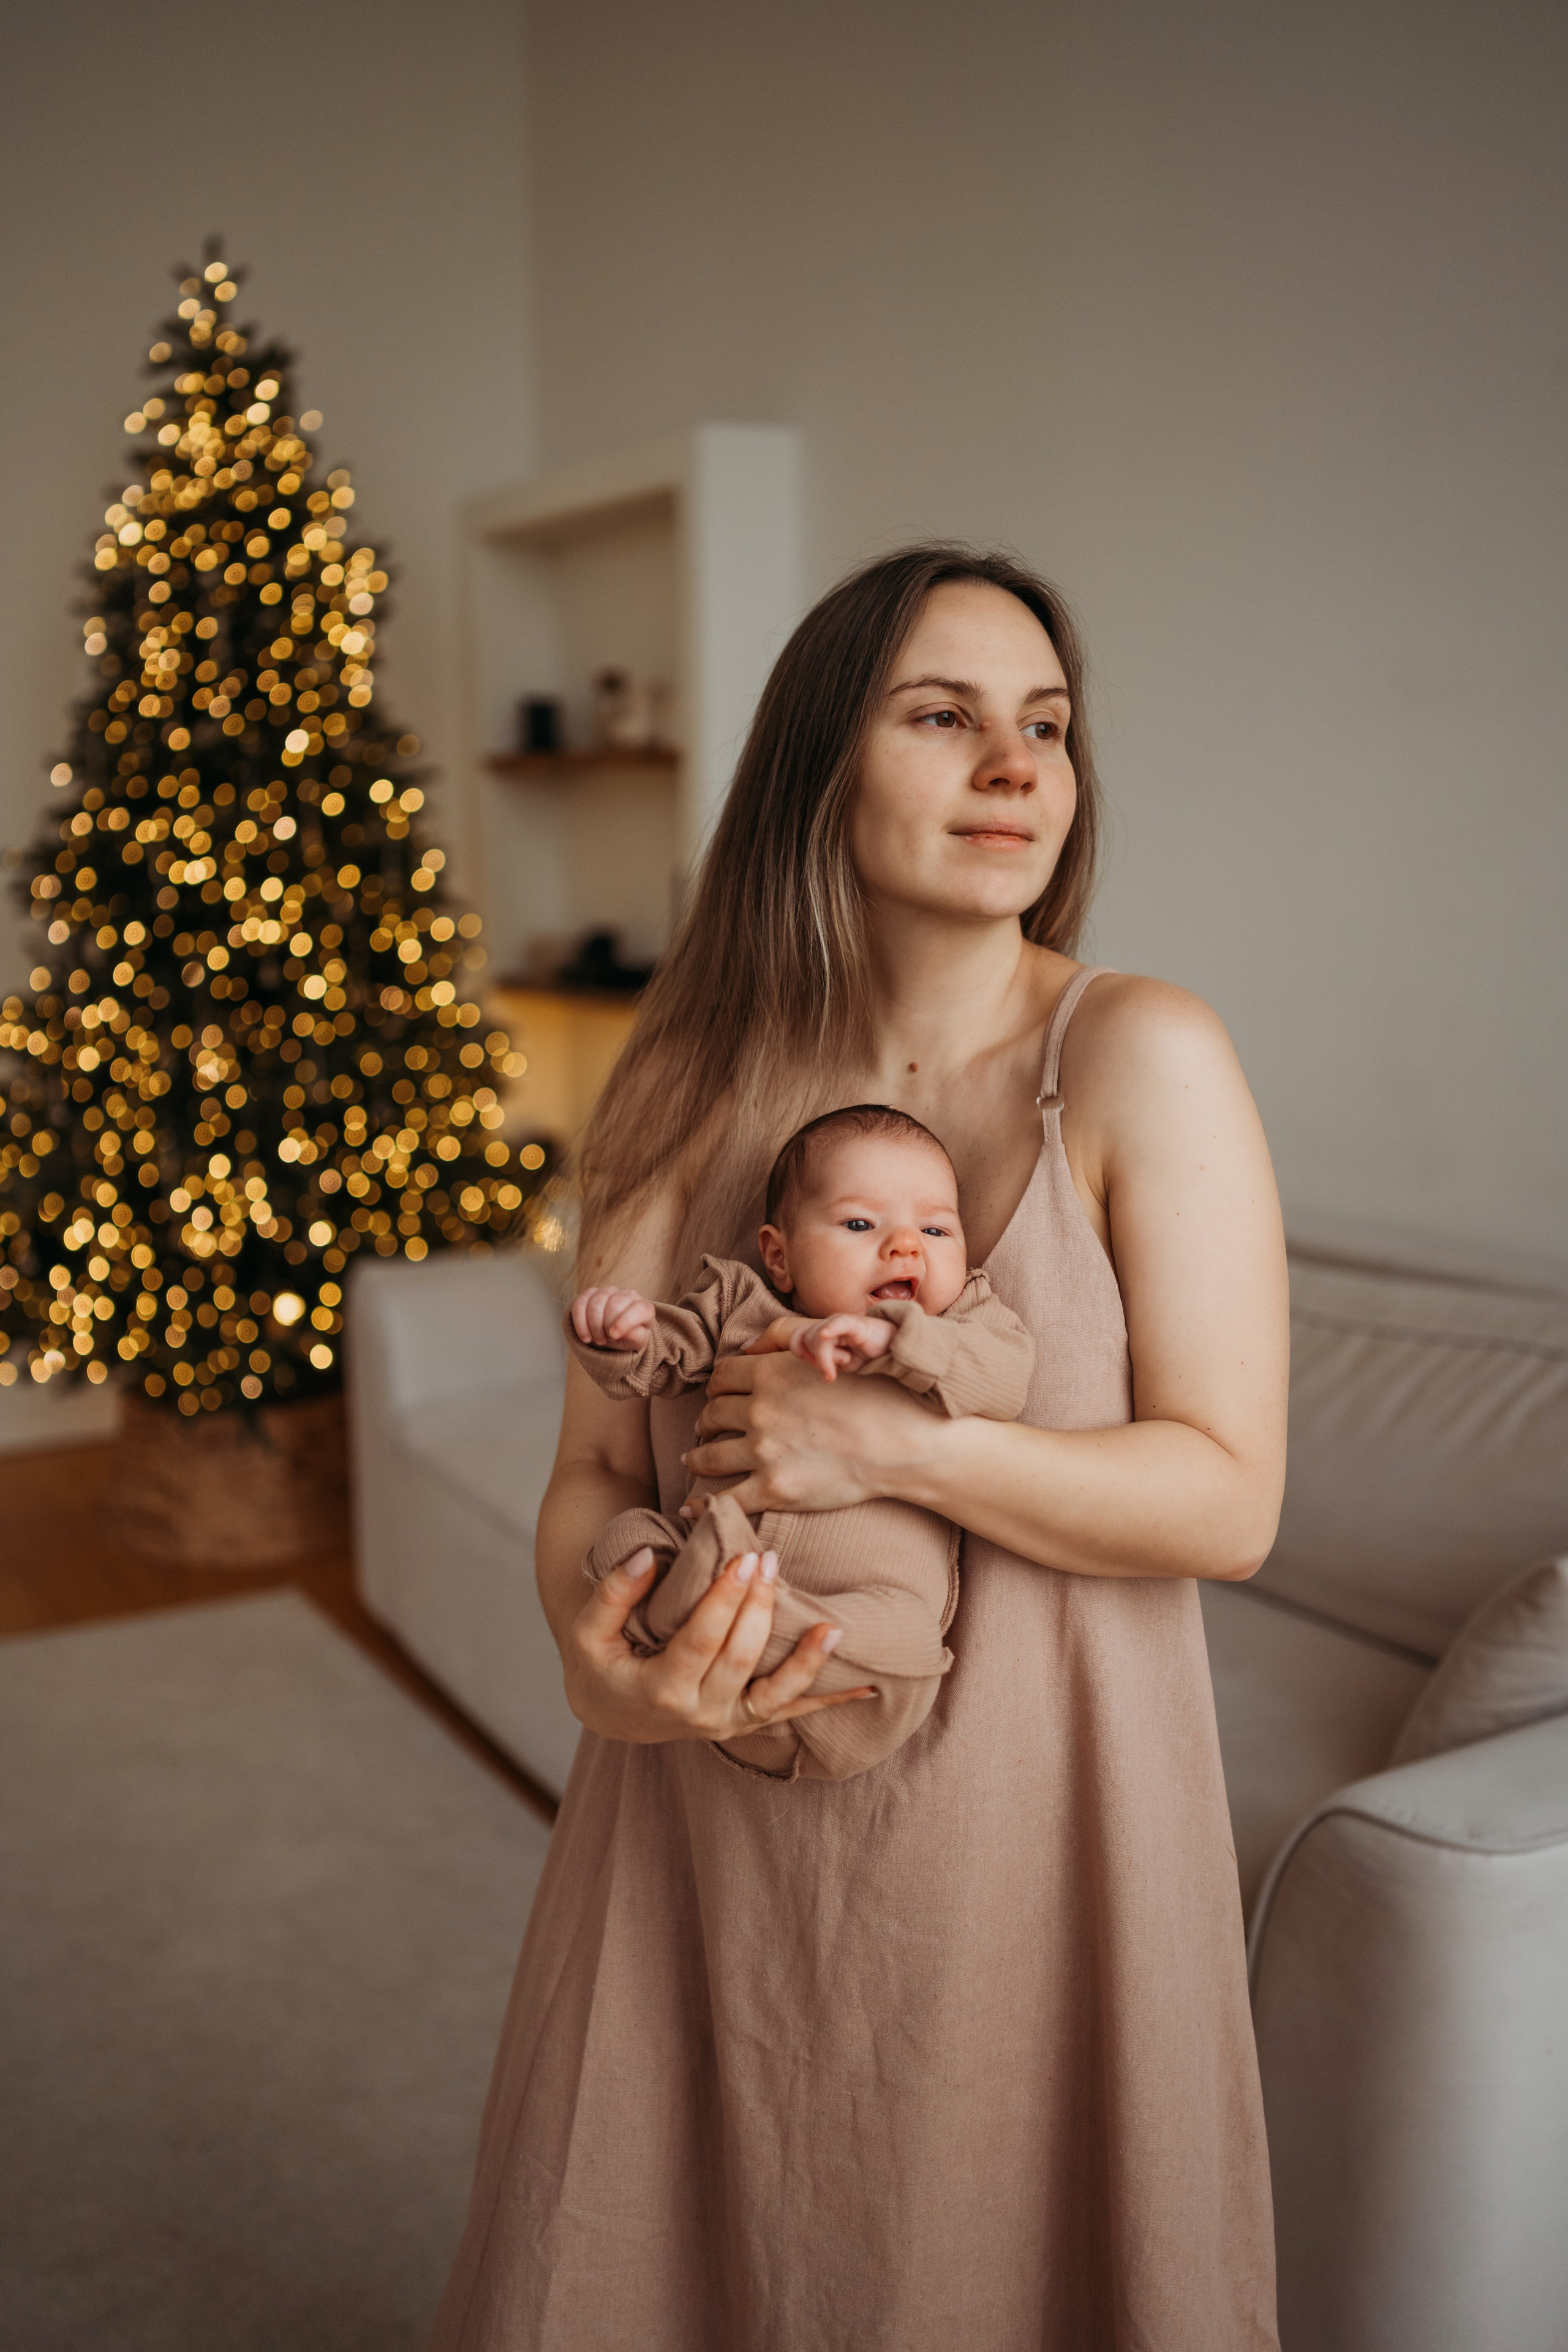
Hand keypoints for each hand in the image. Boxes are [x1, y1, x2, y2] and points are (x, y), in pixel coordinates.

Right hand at [563, 1546, 873, 1743]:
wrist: (613, 1712)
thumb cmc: (602, 1663)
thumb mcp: (588, 1632)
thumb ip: (613, 1594)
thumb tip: (646, 1557)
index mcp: (660, 1690)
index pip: (700, 1640)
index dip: (724, 1600)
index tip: (743, 1559)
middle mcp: (699, 1714)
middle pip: (740, 1658)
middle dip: (759, 1609)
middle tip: (771, 1560)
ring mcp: (728, 1723)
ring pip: (775, 1695)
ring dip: (807, 1661)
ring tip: (834, 1627)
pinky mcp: (748, 1723)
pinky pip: (792, 1713)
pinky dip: (829, 1701)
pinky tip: (868, 1688)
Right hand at [571, 1284, 655, 1348]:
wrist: (614, 1333)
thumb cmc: (628, 1337)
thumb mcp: (635, 1342)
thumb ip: (636, 1337)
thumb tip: (630, 1333)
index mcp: (644, 1307)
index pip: (638, 1310)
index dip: (624, 1322)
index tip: (614, 1335)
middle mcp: (628, 1295)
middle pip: (614, 1305)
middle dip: (607, 1326)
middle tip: (605, 1341)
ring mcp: (608, 1291)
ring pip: (596, 1304)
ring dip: (593, 1326)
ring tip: (598, 1339)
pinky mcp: (590, 1293)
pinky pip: (580, 1304)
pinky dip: (580, 1322)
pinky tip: (585, 1336)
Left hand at [685, 1347, 939, 1516]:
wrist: (904, 1442)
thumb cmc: (875, 1394)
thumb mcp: (830, 1350)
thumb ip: (784, 1339)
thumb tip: (746, 1348)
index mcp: (770, 1373)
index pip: (721, 1377)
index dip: (717, 1387)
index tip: (719, 1397)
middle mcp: (759, 1411)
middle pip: (711, 1414)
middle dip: (706, 1422)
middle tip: (707, 1429)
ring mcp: (764, 1453)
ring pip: (708, 1455)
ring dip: (697, 1457)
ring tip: (695, 1460)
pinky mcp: (774, 1490)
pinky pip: (724, 1499)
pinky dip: (701, 1504)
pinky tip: (692, 1507)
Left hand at [788, 1312, 893, 1380]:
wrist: (891, 1347)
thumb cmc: (865, 1354)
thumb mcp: (841, 1364)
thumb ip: (824, 1362)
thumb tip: (813, 1361)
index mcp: (822, 1332)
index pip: (797, 1336)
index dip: (798, 1350)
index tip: (811, 1364)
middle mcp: (828, 1324)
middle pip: (807, 1339)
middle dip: (817, 1358)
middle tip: (832, 1372)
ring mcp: (840, 1321)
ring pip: (819, 1338)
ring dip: (830, 1356)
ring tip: (847, 1361)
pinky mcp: (855, 1322)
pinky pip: (837, 1323)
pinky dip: (829, 1329)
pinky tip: (826, 1334)